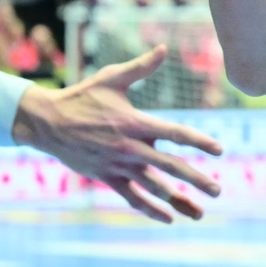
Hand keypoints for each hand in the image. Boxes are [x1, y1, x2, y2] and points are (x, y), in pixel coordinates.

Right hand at [12, 45, 223, 222]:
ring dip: (178, 200)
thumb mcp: (112, 78)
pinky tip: (168, 218)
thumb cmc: (83, 96)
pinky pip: (131, 197)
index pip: (174, 133)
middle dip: (196, 179)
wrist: (46, 122)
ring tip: (200, 213)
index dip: (199, 141)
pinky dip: (150, 209)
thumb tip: (164, 48)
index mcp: (135, 123)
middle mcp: (129, 147)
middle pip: (169, 165)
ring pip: (153, 187)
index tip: (219, 150)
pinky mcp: (106, 177)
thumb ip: (141, 66)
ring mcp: (117, 165)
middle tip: (218, 190)